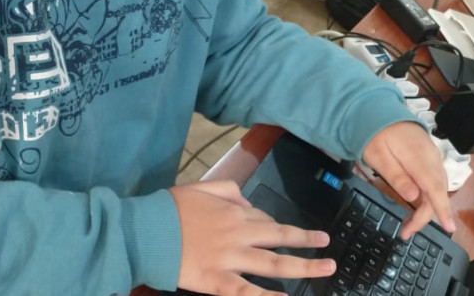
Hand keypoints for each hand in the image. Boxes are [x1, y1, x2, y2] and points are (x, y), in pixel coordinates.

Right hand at [169, 180, 335, 295]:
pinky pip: (246, 292)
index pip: (265, 220)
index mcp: (235, 212)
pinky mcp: (217, 281)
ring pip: (274, 264)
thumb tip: (247, 203)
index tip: (280, 234)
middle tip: (327, 244)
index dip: (274, 227)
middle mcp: (239, 235)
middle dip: (307, 241)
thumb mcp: (203, 187)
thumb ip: (230, 191)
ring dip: (304, 266)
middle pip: (281, 238)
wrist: (145, 232)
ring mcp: (230, 259)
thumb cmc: (171, 209)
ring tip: (326, 267)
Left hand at [362, 122, 454, 239]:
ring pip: (436, 189)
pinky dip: (428, 197)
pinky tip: (417, 206)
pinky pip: (434, 181)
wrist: (382, 112)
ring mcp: (433, 158)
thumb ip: (396, 176)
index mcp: (419, 158)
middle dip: (424, 217)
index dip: (442, 210)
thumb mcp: (378, 156)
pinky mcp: (430, 158)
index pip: (434, 188)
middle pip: (436, 193)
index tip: (449, 228)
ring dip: (426, 209)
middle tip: (405, 232)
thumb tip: (413, 196)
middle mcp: (431, 158)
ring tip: (408, 224)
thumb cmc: (378, 134)